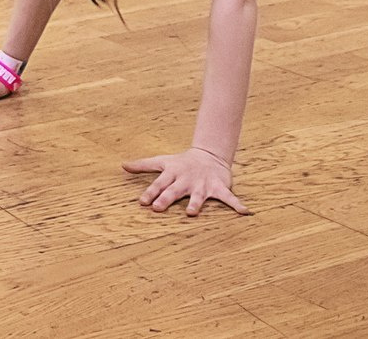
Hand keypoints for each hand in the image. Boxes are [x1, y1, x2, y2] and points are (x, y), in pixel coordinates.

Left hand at [124, 147, 248, 215]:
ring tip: (191, 213)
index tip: (142, 202)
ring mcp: (202, 184)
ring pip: (198, 195)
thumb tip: (122, 166)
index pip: (159, 183)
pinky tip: (245, 213)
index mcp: (172, 174)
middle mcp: (186, 180)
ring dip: (195, 203)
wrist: (209, 155)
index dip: (150, 192)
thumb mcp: (162, 161)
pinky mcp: (218, 187)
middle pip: (174, 190)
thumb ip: (143, 165)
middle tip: (157, 208)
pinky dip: (237, 205)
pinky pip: (228, 198)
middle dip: (166, 198)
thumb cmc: (182, 162)